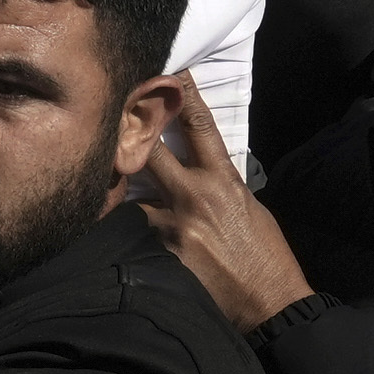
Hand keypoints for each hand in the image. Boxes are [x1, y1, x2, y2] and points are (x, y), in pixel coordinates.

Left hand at [128, 76, 308, 330]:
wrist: (270, 303)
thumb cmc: (264, 254)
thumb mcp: (249, 207)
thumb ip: (219, 183)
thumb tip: (199, 167)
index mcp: (222, 180)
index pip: (199, 126)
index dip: (183, 94)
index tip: (170, 71)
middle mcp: (195, 197)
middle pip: (149, 150)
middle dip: (130, 133)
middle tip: (110, 118)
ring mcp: (174, 226)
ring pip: (130, 196)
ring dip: (121, 194)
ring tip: (102, 190)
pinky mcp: (161, 256)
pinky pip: (130, 237)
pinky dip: (123, 236)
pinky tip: (111, 239)